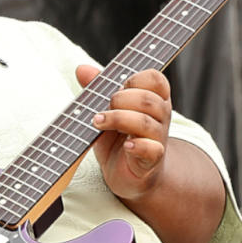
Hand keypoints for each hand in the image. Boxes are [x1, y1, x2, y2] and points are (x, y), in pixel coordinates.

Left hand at [75, 65, 171, 202]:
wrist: (127, 174)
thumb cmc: (118, 137)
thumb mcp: (106, 110)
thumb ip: (97, 89)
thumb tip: (81, 68)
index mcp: (152, 99)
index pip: (155, 78)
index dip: (135, 79)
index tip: (117, 87)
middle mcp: (160, 116)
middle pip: (148, 100)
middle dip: (120, 100)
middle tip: (102, 109)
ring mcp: (158, 138)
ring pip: (146, 123)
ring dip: (118, 119)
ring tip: (98, 122)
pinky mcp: (152, 159)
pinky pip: (152, 149)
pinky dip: (138, 145)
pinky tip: (125, 144)